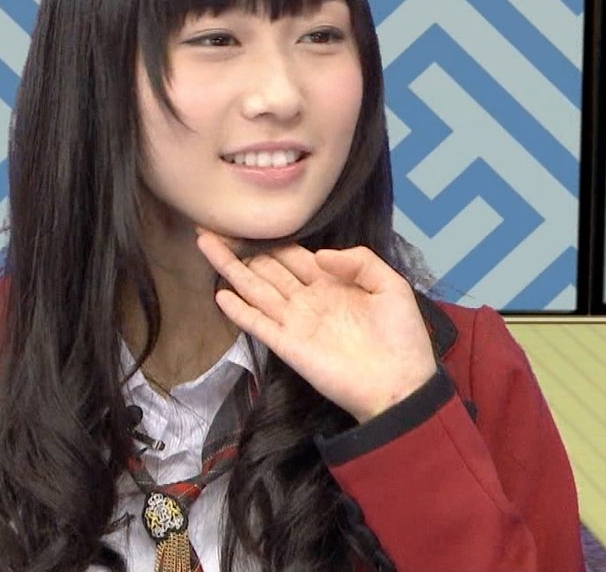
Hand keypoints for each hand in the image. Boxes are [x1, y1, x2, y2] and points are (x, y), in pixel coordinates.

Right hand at [196, 230, 437, 424]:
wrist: (401, 384)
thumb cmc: (401, 336)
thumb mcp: (391, 286)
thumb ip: (359, 260)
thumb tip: (317, 254)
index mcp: (331, 284)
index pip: (292, 256)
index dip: (270, 239)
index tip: (247, 221)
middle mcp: (307, 300)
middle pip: (266, 268)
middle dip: (240, 248)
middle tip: (212, 226)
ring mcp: (295, 323)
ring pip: (255, 289)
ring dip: (230, 268)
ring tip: (204, 244)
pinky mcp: (288, 346)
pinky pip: (258, 324)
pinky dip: (239, 311)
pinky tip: (220, 295)